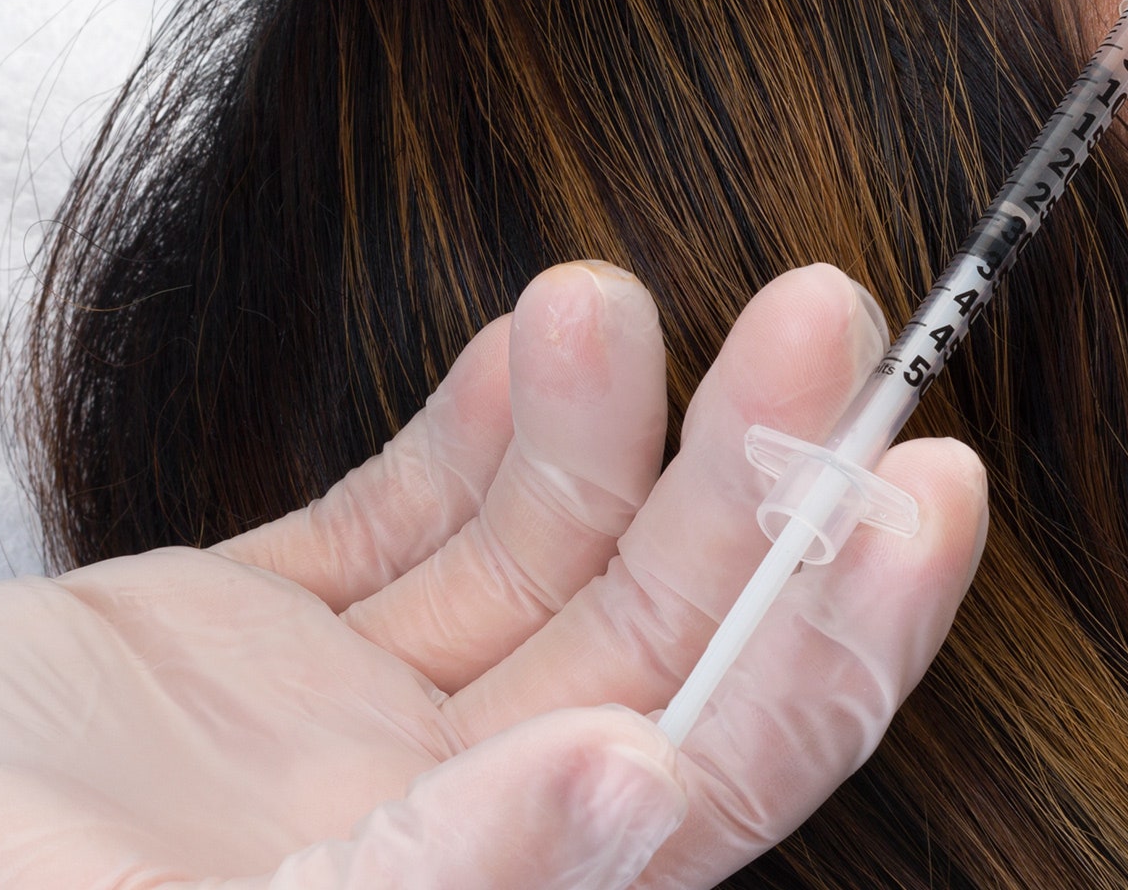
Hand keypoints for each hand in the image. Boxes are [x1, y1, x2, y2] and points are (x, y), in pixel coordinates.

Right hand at [0, 261, 982, 886]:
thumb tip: (638, 793)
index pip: (698, 802)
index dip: (826, 662)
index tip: (907, 499)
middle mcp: (410, 852)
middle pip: (657, 668)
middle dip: (763, 502)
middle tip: (844, 330)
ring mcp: (320, 745)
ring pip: (550, 579)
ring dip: (634, 435)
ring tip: (668, 293)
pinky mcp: (219, 643)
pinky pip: (404, 526)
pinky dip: (489, 429)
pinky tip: (556, 327)